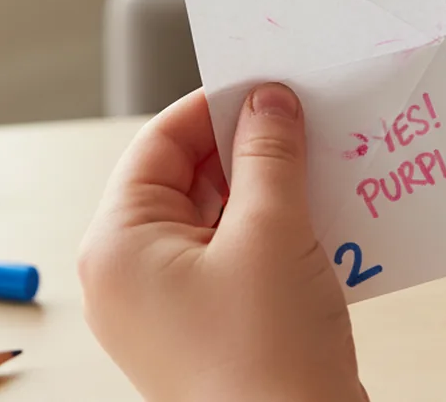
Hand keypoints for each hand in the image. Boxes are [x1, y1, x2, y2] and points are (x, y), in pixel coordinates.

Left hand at [79, 84, 366, 401]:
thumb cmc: (264, 363)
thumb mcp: (272, 233)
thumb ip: (269, 154)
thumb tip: (268, 102)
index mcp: (120, 245)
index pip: (160, 143)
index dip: (214, 105)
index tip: (266, 82)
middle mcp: (134, 273)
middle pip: (189, 176)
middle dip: (250, 146)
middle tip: (304, 117)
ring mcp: (173, 304)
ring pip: (220, 215)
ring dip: (271, 186)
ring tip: (324, 159)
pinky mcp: (212, 325)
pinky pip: (239, 253)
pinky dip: (278, 228)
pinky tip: (325, 211)